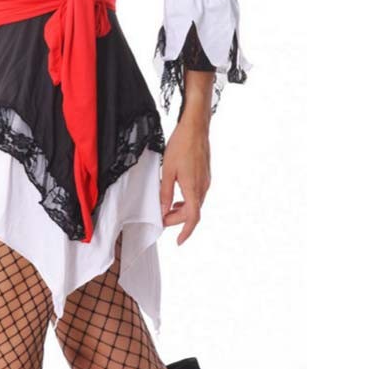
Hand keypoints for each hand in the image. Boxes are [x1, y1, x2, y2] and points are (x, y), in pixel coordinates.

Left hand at [159, 111, 210, 244]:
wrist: (195, 127)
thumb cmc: (181, 145)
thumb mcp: (168, 170)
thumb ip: (165, 192)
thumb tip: (163, 210)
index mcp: (193, 188)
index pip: (192, 218)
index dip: (185, 232)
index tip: (179, 241)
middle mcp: (203, 187)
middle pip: (192, 212)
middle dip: (177, 219)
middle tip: (162, 219)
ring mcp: (206, 180)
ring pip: (196, 203)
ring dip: (183, 209)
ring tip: (169, 209)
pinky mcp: (206, 174)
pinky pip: (198, 193)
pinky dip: (188, 199)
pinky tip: (178, 195)